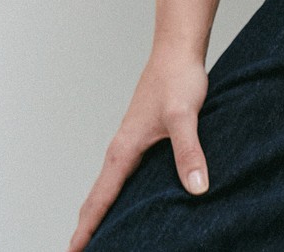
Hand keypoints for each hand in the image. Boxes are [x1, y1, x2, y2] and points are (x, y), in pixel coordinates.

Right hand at [66, 46, 210, 251]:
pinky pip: (124, 175)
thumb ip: (189, 152)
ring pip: (110, 187)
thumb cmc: (178, 79)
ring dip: (102, 213)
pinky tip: (132, 202)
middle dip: (88, 228)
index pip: (99, 200)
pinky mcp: (143, 137)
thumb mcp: (185, 117)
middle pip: (98, 198)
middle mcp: (121, 149)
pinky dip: (119, 195)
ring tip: (102, 239)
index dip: (86, 231)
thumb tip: (197, 188)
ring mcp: (130, 143)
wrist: (178, 50)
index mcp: (123, 150)